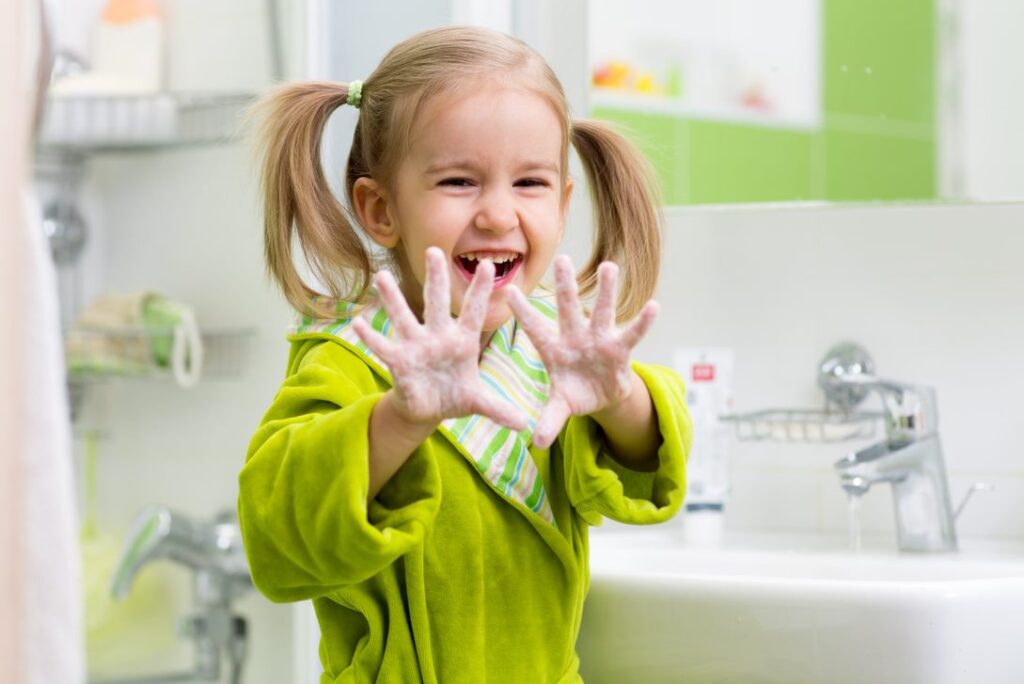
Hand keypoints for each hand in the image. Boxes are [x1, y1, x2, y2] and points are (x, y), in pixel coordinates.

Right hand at [353, 247, 527, 431]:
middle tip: (433, 250)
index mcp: (462, 341)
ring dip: (392, 299)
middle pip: (436, 303)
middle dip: (436, 278)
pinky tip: (358, 322)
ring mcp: (416, 346)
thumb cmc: (455, 397)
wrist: (428, 410)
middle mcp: (438, 336)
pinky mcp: (398, 361)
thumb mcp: (478, 403)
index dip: (479, 291)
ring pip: (403, 317)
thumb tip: (524, 426)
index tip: (487, 266)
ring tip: (381, 277)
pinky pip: (382, 346)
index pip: (473, 311)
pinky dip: (370, 336)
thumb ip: (498, 409)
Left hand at [506, 255, 657, 448]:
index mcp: (553, 349)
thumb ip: (549, 420)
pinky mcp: (620, 350)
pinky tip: (654, 306)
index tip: (507, 290)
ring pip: (603, 311)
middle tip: (562, 258)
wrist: (600, 396)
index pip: (534, 328)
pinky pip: (632, 334)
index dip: (522, 312)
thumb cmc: (574, 394)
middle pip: (568, 308)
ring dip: (607, 291)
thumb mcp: (560, 407)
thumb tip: (536, 443)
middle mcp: (575, 338)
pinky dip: (643, 322)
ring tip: (609, 266)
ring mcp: (599, 340)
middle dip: (565, 285)